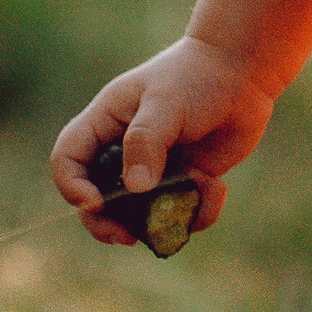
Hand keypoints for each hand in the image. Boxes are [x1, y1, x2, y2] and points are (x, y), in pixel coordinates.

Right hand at [51, 38, 272, 246]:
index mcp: (105, 124)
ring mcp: (154, 170)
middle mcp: (123, 151)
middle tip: (127, 236)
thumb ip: (146, 141)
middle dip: (108, 223)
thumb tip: (135, 188)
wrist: (242, 74)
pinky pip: (181, 214)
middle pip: (96, 200)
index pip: (68, 160)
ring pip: (140, 215)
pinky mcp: (184, 182)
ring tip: (191, 201)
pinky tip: (217, 188)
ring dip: (162, 219)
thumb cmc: (195, 77)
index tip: (96, 203)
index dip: (72, 186)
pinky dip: (198, 212)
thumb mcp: (165, 102)